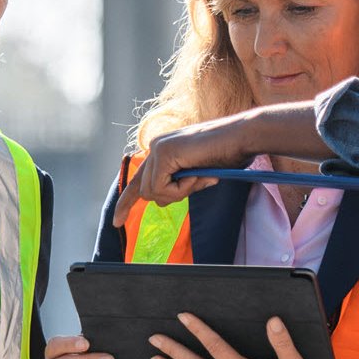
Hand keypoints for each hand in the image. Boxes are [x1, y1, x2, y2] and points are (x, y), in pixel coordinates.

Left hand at [115, 104, 329, 213]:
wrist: (242, 137)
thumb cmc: (228, 155)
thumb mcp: (197, 175)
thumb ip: (178, 184)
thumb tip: (160, 200)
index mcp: (163, 151)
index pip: (138, 181)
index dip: (126, 202)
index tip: (117, 221)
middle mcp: (156, 148)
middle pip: (147, 192)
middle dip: (173, 197)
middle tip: (198, 182)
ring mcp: (158, 148)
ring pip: (153, 193)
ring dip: (180, 193)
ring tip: (200, 176)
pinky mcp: (163, 153)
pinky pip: (162, 188)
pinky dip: (181, 189)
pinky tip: (196, 174)